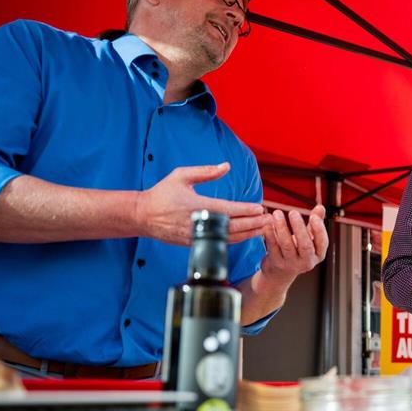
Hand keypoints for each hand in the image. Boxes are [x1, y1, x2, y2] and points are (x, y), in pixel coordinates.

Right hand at [136, 163, 267, 244]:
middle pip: (232, 226)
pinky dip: (236, 240)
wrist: (143, 216)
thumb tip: (226, 166)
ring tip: (264, 229)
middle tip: (269, 220)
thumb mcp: (181, 176)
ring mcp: (197, 237)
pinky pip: (220, 243)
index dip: (245, 210)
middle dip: (252, 223)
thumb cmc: (162, 193)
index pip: (227, 209)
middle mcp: (198, 224)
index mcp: (196, 205)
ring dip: (248, 233)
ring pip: (228, 238)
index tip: (259, 208)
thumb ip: (205, 171)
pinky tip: (248, 235)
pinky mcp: (195, 244)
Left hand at [258, 205, 328, 288]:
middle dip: (299, 228)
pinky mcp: (276, 263)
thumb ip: (315, 223)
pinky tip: (267, 223)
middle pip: (305, 245)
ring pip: (287, 245)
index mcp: (318, 254)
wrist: (280, 273)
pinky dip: (269, 234)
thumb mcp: (309, 239)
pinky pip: (272, 247)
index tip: (313, 216)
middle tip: (293, 212)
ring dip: (282, 228)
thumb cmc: (297, 251)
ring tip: (277, 213)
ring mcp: (291, 264)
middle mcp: (306, 261)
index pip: (322, 242)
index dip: (319, 229)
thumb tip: (320, 207)